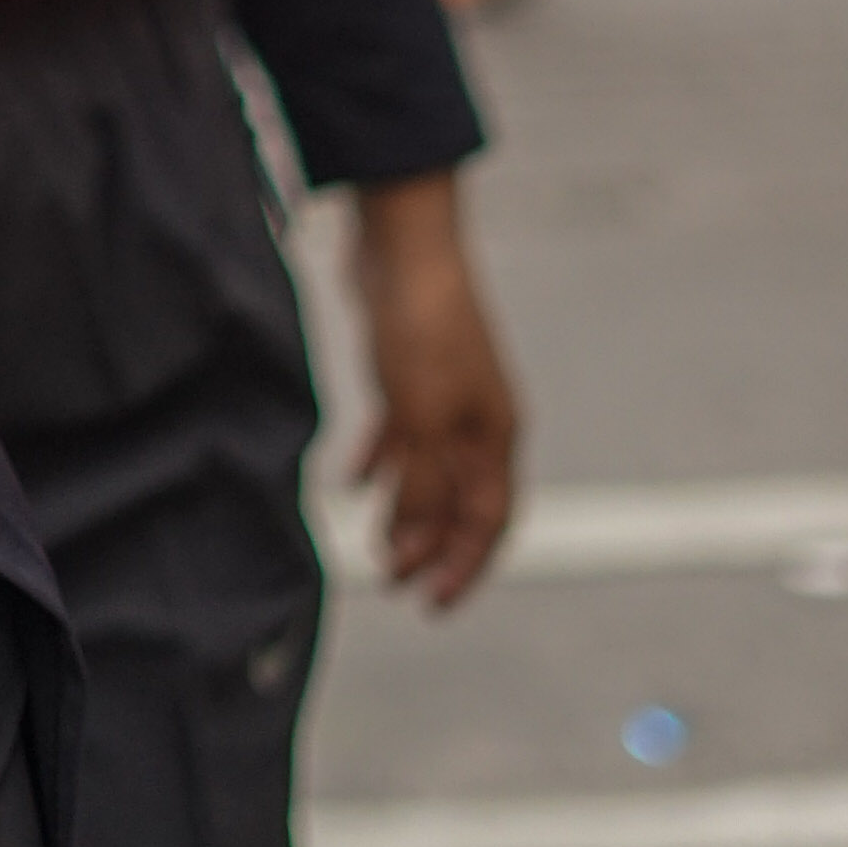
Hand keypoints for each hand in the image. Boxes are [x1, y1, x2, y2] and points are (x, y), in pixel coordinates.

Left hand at [346, 174, 521, 610]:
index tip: (429, 604)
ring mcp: (444, 394)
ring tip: (373, 545)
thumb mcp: (421, 419)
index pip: (490, 521)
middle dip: (431, 547)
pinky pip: (402, 434)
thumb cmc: (424, 327)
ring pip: (429, 472)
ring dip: (404, 510)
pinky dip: (381, 461)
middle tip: (395, 584)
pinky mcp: (409, 371)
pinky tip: (352, 478)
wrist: (404, 242)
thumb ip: (420, 488)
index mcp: (495, 435)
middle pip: (460, 502)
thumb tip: (407, 552)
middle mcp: (476, 420)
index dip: (463, 567)